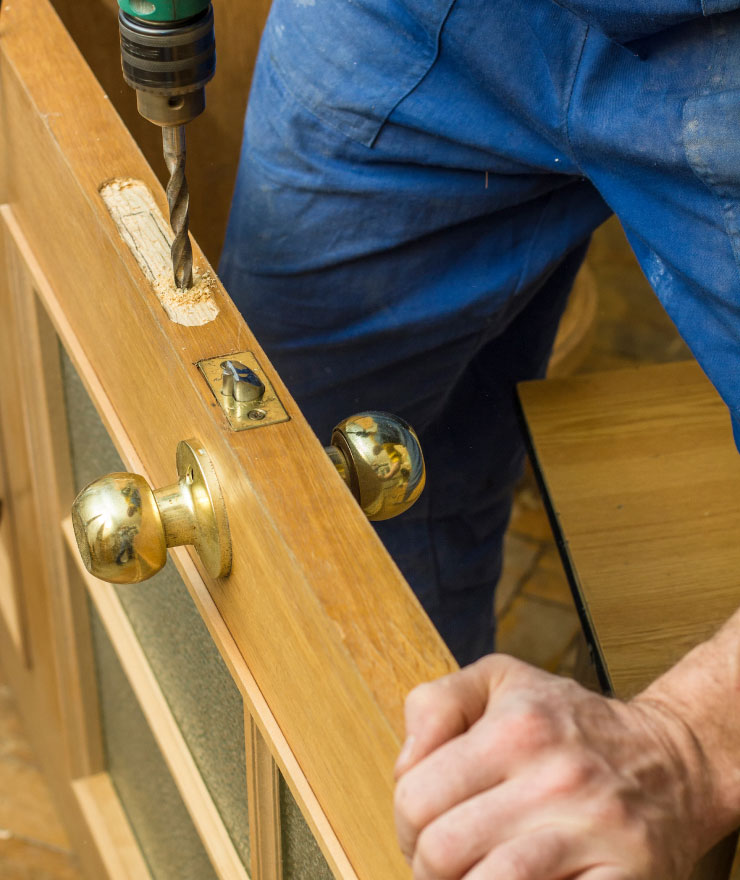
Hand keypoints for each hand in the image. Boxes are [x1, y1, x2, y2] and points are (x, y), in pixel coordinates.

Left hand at [394, 654, 716, 879]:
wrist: (672, 758)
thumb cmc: (572, 721)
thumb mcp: (502, 680)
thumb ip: (437, 704)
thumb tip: (404, 765)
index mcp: (515, 728)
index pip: (415, 796)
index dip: (404, 823)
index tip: (419, 828)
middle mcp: (553, 776)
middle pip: (441, 851)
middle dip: (427, 867)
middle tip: (440, 864)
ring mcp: (592, 830)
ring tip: (471, 878)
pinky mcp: (625, 877)